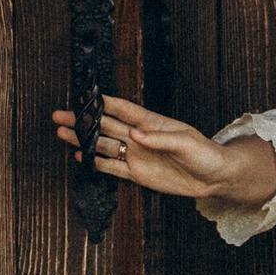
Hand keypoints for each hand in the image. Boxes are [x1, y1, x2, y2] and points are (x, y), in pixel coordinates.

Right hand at [50, 96, 275, 208]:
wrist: (214, 178)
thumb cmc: (205, 154)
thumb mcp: (186, 142)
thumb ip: (159, 138)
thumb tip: (135, 135)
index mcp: (152, 123)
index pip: (122, 109)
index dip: (102, 102)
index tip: (83, 96)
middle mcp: (139, 137)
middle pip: (105, 126)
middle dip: (83, 120)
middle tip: (61, 115)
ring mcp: (136, 155)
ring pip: (103, 145)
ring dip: (84, 139)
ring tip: (63, 133)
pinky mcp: (137, 174)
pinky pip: (111, 166)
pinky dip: (95, 162)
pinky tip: (81, 156)